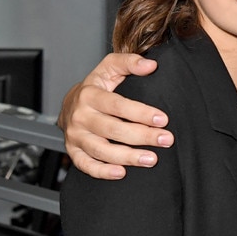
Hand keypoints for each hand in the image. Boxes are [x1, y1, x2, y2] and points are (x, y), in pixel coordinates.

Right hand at [58, 53, 170, 179]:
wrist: (70, 103)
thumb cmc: (97, 85)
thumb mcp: (110, 67)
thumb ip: (130, 62)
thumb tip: (151, 65)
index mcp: (89, 94)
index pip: (117, 105)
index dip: (141, 113)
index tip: (163, 119)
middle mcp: (80, 116)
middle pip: (112, 130)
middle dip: (142, 136)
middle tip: (166, 140)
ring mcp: (75, 136)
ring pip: (101, 150)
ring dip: (127, 157)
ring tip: (152, 159)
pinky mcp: (73, 151)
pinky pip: (85, 165)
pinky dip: (102, 172)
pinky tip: (122, 173)